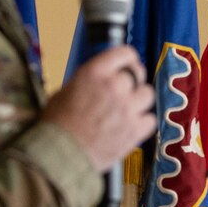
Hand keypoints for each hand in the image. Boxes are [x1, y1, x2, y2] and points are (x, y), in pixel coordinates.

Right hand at [45, 47, 155, 170]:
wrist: (61, 154)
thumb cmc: (57, 124)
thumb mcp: (66, 90)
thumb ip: (89, 82)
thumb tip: (100, 80)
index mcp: (95, 72)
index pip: (125, 53)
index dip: (128, 59)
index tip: (128, 64)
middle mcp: (115, 86)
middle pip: (136, 75)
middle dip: (130, 83)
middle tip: (124, 92)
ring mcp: (128, 108)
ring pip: (147, 95)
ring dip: (139, 100)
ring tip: (128, 109)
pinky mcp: (136, 130)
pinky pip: (151, 119)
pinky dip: (143, 122)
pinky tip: (131, 126)